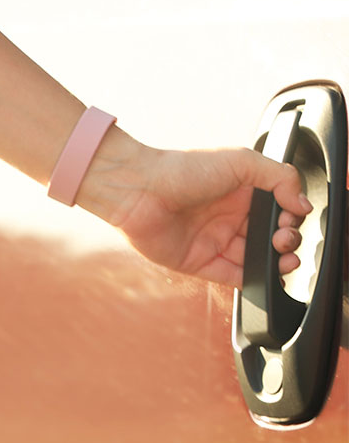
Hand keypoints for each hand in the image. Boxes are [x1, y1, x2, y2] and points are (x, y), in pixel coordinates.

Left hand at [81, 134, 310, 288]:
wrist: (139, 190)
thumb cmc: (183, 169)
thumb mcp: (242, 162)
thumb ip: (280, 177)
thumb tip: (303, 204)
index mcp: (241, 192)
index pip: (278, 209)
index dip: (291, 216)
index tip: (293, 216)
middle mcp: (229, 217)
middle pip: (269, 237)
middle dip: (287, 240)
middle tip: (285, 238)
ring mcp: (214, 240)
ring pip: (255, 258)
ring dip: (276, 262)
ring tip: (285, 259)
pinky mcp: (198, 262)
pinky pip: (232, 276)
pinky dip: (253, 280)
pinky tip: (267, 275)